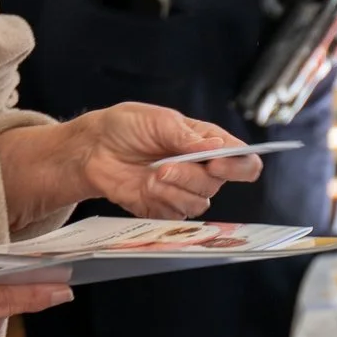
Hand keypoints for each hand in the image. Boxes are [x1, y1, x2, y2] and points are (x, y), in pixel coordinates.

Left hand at [76, 102, 263, 218]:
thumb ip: (188, 137)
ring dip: (172, 190)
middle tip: (164, 166)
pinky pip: (175, 216)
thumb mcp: (159, 121)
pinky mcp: (164, 208)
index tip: (216, 163)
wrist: (94, 148)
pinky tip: (144, 187)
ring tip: (151, 175)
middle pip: (216, 185)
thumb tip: (218, 147)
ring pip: (197, 204)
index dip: (238, 166)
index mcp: (207, 143)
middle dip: (190, 177)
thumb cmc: (127, 127)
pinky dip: (159, 202)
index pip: (243, 160)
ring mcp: (183, 190)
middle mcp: (200, 169)